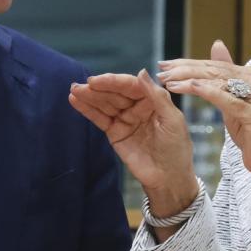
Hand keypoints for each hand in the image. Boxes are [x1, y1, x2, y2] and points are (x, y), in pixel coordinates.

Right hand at [69, 71, 197, 217]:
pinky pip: (100, 118)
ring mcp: (125, 118)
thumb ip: (156, 96)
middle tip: (81, 86)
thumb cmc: (176, 148)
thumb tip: (141, 71)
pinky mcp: (115, 132)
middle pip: (115, 93)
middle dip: (98, 89)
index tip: (97, 81)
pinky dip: (88, 110)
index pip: (131, 85)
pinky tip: (76, 101)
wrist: (168, 178)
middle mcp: (138, 105)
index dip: (114, 82)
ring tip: (74, 91)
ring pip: (105, 104)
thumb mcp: (172, 120)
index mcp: (153, 99)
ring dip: (89, 97)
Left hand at [158, 41, 250, 209]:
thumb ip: (224, 75)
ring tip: (167, 80)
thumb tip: (217, 45)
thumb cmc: (249, 130)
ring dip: (188, 79)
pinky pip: (224, 98)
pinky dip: (205, 91)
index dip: (188, 63)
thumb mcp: (233, 99)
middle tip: (162, 70)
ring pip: (216, 82)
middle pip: (213, 71)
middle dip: (184, 69)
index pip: (213, 65)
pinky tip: (187, 87)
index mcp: (250, 75)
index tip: (165, 65)